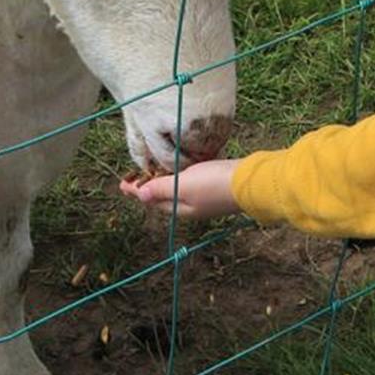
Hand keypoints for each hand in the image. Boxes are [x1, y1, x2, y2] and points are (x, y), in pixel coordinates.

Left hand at [120, 159, 240, 219]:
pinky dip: (181, 174)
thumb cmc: (215, 184)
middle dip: (148, 187)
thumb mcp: (183, 186)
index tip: (122, 183)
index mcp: (180, 209)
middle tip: (134, 177)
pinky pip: (191, 180)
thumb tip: (140, 196)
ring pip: (177, 189)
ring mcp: (204, 196)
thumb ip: (161, 190)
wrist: (252, 182)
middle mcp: (191, 206)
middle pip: (163, 197)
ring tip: (154, 169)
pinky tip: (181, 165)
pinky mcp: (215, 184)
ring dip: (164, 180)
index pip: (151, 200)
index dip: (136, 191)